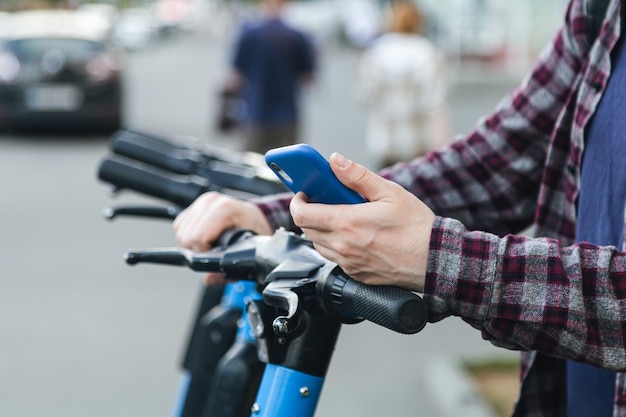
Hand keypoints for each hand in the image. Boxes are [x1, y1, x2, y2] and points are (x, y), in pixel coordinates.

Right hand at [173, 192, 272, 285]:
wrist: (254, 218)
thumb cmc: (254, 230)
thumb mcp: (249, 250)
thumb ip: (229, 269)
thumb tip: (209, 278)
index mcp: (225, 208)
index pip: (197, 236)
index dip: (203, 252)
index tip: (215, 254)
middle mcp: (211, 202)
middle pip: (186, 235)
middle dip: (196, 249)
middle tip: (212, 250)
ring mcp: (201, 202)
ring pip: (180, 231)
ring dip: (191, 243)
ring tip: (210, 243)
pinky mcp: (194, 205)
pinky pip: (179, 226)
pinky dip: (187, 235)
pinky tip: (203, 238)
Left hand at [289, 153, 434, 291]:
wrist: (434, 260)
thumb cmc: (416, 227)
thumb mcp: (389, 192)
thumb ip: (357, 176)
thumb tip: (335, 161)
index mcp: (348, 223)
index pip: (302, 214)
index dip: (297, 202)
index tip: (304, 193)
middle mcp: (343, 246)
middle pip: (307, 230)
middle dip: (309, 213)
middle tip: (323, 201)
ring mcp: (348, 263)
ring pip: (318, 245)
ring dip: (320, 230)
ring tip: (339, 217)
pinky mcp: (355, 274)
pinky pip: (333, 258)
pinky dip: (334, 245)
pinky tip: (352, 235)